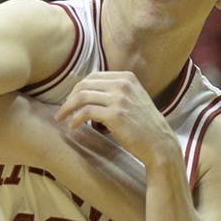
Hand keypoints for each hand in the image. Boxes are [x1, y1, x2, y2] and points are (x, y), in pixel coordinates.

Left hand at [55, 71, 178, 166]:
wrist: (159, 143)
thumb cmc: (144, 125)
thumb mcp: (133, 99)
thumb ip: (116, 91)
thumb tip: (87, 91)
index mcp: (127, 77)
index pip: (93, 76)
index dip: (77, 88)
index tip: (70, 100)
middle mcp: (123, 84)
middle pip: (84, 85)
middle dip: (69, 98)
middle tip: (62, 110)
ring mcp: (119, 98)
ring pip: (82, 97)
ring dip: (67, 108)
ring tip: (61, 118)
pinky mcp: (115, 114)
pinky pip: (86, 112)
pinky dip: (75, 119)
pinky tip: (73, 126)